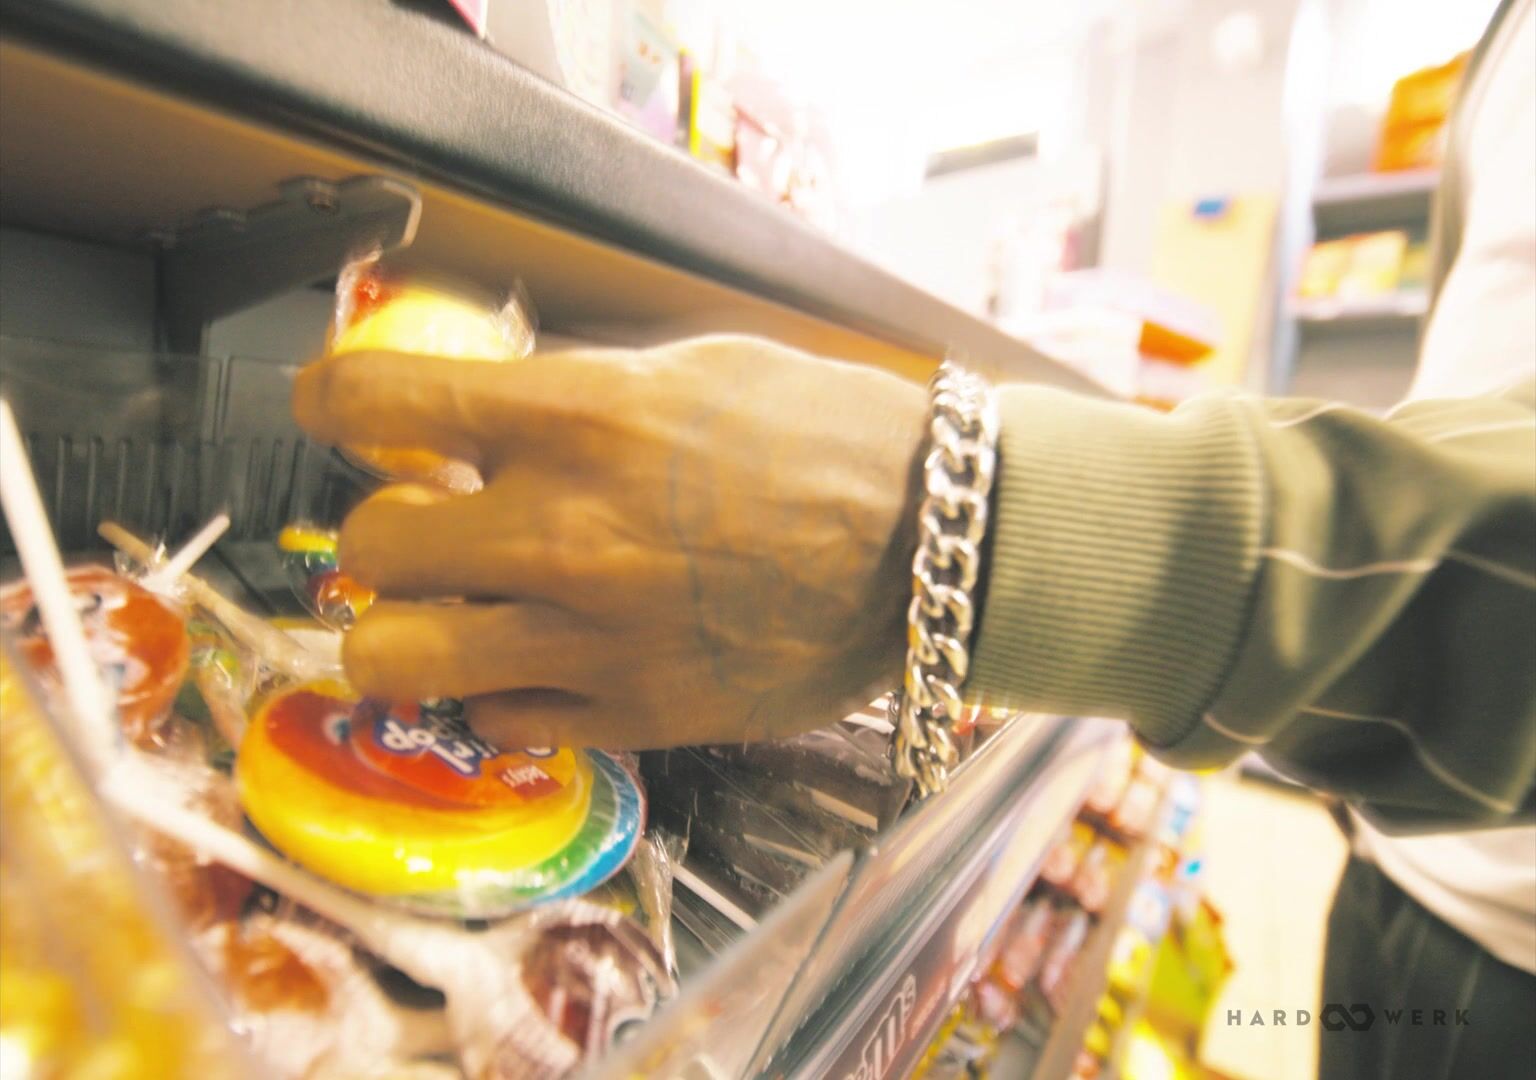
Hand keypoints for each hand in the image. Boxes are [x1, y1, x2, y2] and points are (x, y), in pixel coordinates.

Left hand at [292, 336, 927, 748]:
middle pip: (371, 544)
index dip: (328, 400)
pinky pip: (496, 721)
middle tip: (423, 522)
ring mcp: (593, 636)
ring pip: (395, 656)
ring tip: (443, 611)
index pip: (379, 402)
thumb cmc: (828, 435)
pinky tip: (536, 661)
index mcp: (580, 418)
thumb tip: (481, 414)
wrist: (932, 541)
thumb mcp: (692, 370)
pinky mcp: (633, 714)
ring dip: (402, 628)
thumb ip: (572, 395)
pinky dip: (496, 691)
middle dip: (384, 529)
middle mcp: (565, 530)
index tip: (329, 407)